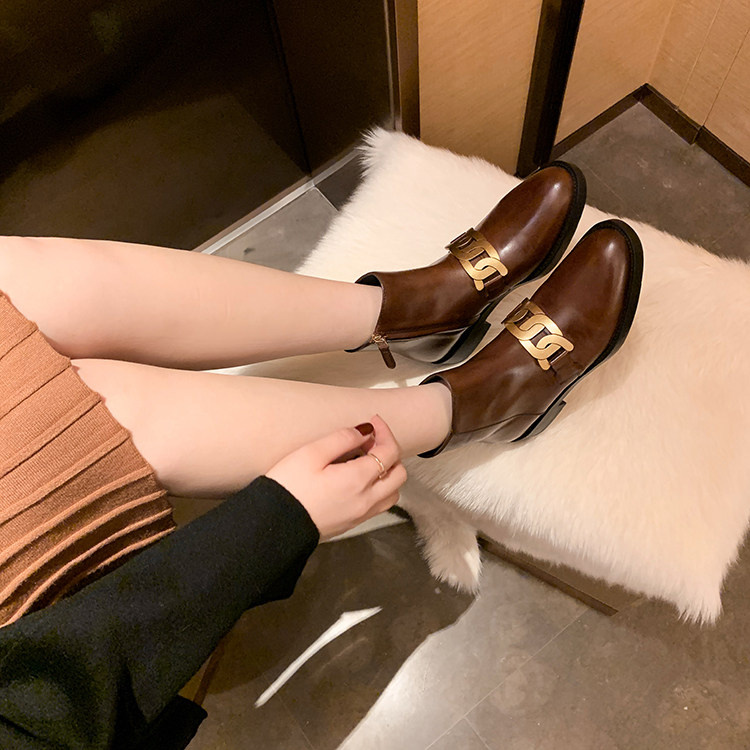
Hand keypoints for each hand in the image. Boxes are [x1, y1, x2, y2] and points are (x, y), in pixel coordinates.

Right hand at [266, 414, 405, 539]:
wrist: (273, 526)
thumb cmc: (288, 488)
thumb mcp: (311, 453)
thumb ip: (342, 439)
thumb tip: (364, 432)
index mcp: (358, 480)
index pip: (390, 452)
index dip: (385, 432)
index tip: (373, 422)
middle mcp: (366, 500)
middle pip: (399, 474)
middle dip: (390, 452)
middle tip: (369, 440)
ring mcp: (360, 515)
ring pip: (392, 492)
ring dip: (386, 473)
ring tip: (365, 460)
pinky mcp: (351, 524)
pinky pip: (378, 505)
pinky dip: (378, 489)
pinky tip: (357, 478)